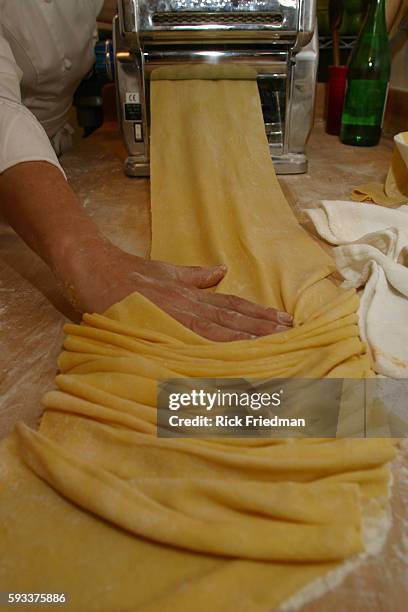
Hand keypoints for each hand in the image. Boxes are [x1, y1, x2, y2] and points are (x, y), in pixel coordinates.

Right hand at [69, 243, 292, 341]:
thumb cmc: (128, 272)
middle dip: (265, 328)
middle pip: (234, 318)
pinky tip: (234, 357)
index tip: (286, 321)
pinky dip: (215, 348)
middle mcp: (190, 303)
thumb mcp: (166, 271)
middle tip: (294, 336)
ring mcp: (176, 315)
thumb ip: (195, 276)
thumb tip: (221, 271)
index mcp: (192, 293)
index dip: (261, 314)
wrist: (94, 268)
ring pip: (220, 329)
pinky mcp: (160, 324)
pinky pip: (193, 339)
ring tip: (276, 345)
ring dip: (249, 337)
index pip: (234, 305)